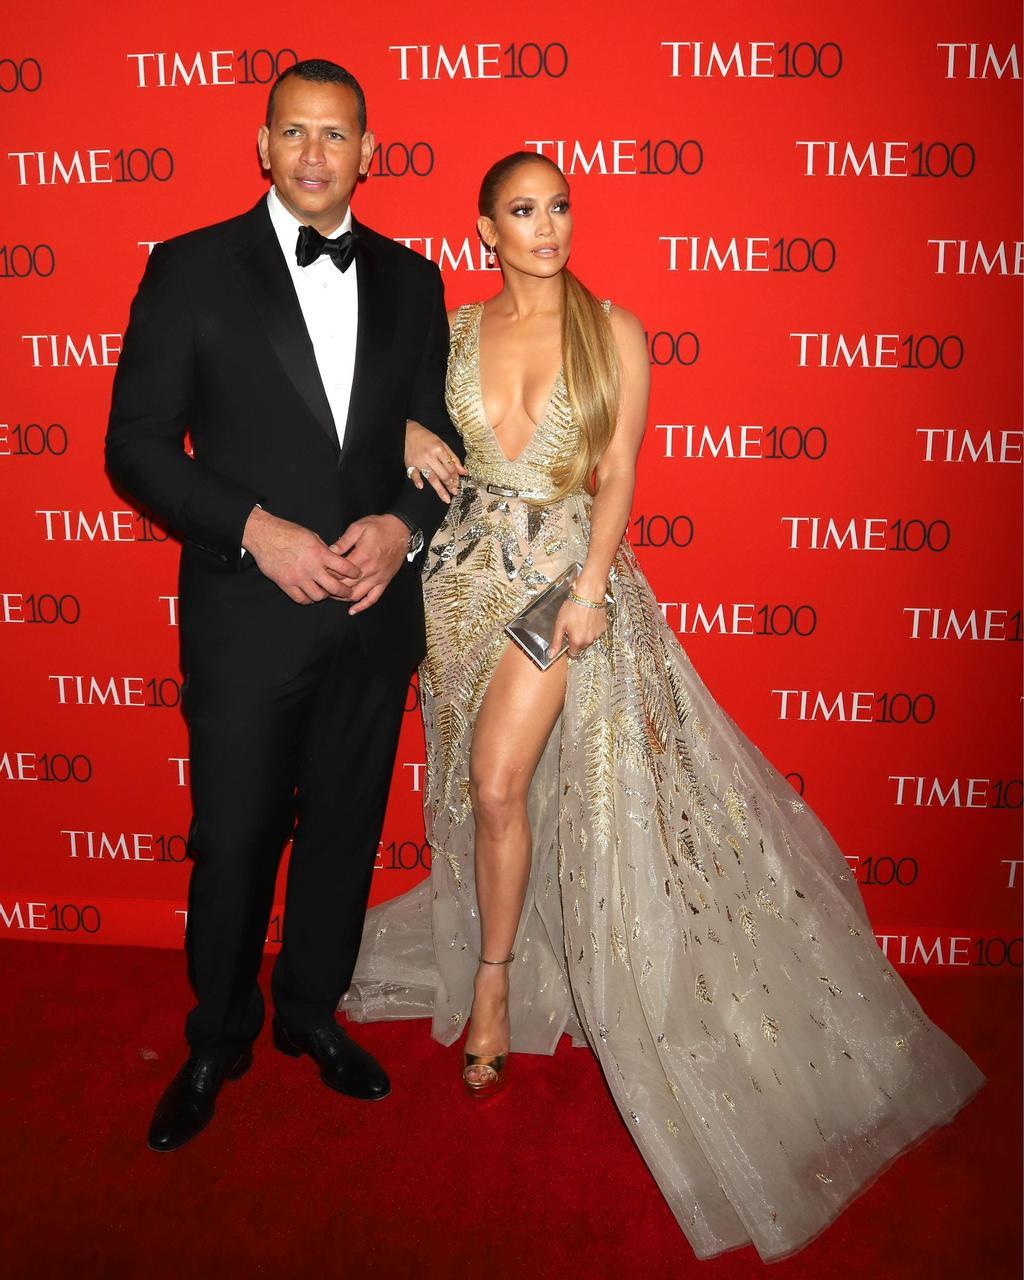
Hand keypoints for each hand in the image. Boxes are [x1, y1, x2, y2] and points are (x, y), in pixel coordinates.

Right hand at [242, 507, 360, 603]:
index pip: (344, 567)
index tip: (357, 574)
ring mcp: (298, 577)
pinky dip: (308, 599)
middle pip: (334, 587)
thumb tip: (335, 559)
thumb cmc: (288, 532)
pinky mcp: (285, 584)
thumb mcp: (311, 536)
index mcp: (319, 553)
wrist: (264, 535)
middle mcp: (310, 567)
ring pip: (318, 596)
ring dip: (325, 596)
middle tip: (348, 592)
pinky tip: (310, 595)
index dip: (354, 572)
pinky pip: (301, 599)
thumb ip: (324, 550)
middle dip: (345, 592)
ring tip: (326, 592)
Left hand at [330, 514, 408, 614]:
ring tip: (333, 595)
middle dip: (332, 587)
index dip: (327, 573)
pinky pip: (373, 598)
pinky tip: (353, 610)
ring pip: (357, 595)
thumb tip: (330, 551)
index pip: (339, 572)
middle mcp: (370, 571)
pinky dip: (362, 606)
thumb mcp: (359, 527)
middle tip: (322, 585)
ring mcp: (378, 578)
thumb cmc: (380, 527)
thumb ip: (343, 541)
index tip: (320, 571)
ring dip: (343, 598)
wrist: (401, 531)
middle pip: (345, 586)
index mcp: (361, 557)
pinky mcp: (384, 582)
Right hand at [405, 419, 466, 502]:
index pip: (450, 467)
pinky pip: (414, 474)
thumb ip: (453, 457)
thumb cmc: (426, 438)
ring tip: (446, 499)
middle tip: (454, 492)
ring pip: (432, 478)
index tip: (457, 482)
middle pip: (443, 474)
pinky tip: (421, 487)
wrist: (407, 431)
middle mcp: (430, 456)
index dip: (455, 476)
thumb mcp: (442, 444)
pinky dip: (417, 480)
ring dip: (440, 490)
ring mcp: (420, 461)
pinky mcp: (410, 464)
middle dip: (450, 484)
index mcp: (439, 449)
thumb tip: (464, 471)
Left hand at [553, 595, 608, 659]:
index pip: (573, 654)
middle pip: (581, 646)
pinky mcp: (603, 627)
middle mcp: (589, 640)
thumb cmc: (574, 606)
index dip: (568, 648)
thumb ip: (556, 641)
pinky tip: (588, 618)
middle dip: (576, 640)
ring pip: (589, 639)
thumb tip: (551, 654)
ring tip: (580, 621)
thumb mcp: (560, 624)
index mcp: (577, 641)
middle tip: (572, 627)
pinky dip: (592, 628)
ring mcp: (597, 634)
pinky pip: (596, 631)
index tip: (566, 640)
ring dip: (584, 633)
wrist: (588, 594)